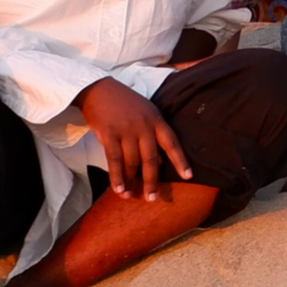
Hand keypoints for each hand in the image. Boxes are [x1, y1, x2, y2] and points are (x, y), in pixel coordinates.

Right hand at [77, 76, 193, 199]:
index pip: (172, 142)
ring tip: (132, 196)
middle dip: (152, 181)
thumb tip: (159, 159)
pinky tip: (119, 190)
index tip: (188, 176)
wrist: (98, 89)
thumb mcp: (145, 111)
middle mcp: (144, 126)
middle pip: (151, 159)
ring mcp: (126, 130)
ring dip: (132, 182)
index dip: (180, 161)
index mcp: (156, 119)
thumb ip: (153, 131)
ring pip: (132, 163)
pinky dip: (117, 178)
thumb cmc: (124, 102)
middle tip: (153, 198)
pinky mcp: (108, 134)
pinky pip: (114, 161)